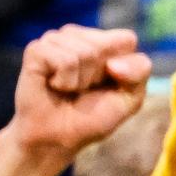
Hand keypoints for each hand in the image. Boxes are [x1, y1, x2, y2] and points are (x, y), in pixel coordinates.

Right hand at [6, 26, 151, 165]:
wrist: (55, 140)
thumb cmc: (92, 117)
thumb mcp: (130, 97)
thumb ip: (139, 71)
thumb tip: (112, 63)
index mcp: (105, 41)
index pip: (126, 39)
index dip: (122, 68)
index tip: (107, 84)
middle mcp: (79, 35)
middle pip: (105, 45)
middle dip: (97, 75)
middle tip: (82, 89)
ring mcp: (56, 40)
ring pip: (84, 52)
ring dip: (79, 81)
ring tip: (67, 88)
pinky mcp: (36, 50)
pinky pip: (64, 60)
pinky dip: (63, 81)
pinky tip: (53, 85)